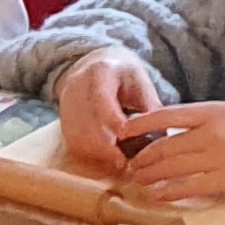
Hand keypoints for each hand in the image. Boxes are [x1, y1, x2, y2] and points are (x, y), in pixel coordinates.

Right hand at [55, 50, 165, 169]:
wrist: (95, 63)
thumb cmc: (124, 75)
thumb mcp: (141, 82)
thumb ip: (150, 106)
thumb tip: (162, 137)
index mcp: (100, 72)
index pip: (102, 98)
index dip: (112, 120)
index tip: (126, 136)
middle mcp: (77, 86)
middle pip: (86, 121)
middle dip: (104, 145)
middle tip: (123, 161)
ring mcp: (66, 102)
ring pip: (76, 134)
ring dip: (95, 152)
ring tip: (116, 162)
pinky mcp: (63, 117)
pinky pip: (71, 140)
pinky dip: (87, 153)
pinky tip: (104, 158)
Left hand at [111, 98, 224, 204]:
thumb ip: (207, 122)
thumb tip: (177, 134)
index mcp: (214, 111)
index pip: (165, 115)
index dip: (140, 124)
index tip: (122, 131)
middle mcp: (212, 132)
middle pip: (164, 145)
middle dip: (142, 156)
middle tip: (129, 164)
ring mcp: (219, 158)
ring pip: (172, 167)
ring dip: (150, 175)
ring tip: (138, 180)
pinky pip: (189, 188)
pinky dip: (168, 192)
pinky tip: (157, 195)